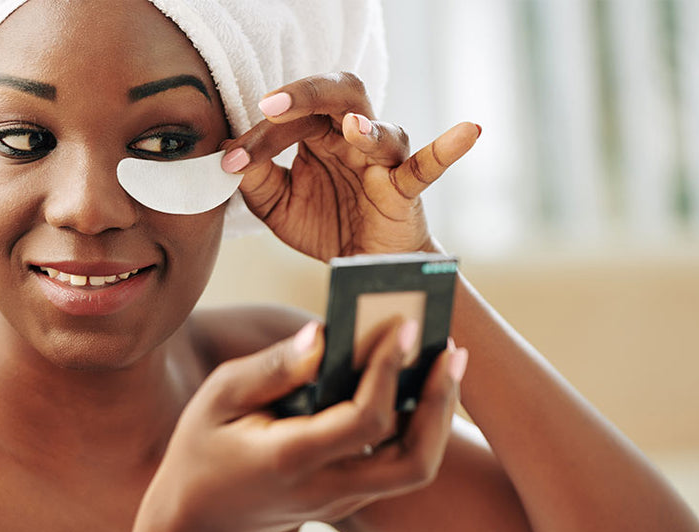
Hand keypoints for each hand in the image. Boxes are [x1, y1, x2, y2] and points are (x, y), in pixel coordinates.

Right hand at [131, 320, 467, 531]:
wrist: (197, 522)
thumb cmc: (202, 448)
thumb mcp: (219, 397)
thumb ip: (273, 368)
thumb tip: (323, 335)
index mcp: (291, 458)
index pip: (365, 420)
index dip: (390, 371)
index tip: (403, 327)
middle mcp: (326, 488)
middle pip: (414, 461)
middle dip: (441, 403)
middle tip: (451, 350)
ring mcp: (341, 501)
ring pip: (414, 469)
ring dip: (437, 415)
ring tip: (444, 363)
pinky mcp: (347, 500)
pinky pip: (396, 466)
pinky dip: (415, 426)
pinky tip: (415, 386)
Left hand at [221, 72, 479, 260]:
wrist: (362, 269)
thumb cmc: (324, 225)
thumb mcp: (278, 206)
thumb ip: (255, 179)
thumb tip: (227, 152)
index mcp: (319, 134)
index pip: (290, 118)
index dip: (260, 137)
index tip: (231, 161)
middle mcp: (353, 137)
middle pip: (338, 94)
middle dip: (305, 94)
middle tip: (271, 105)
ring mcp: (383, 161)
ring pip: (382, 130)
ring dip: (366, 128)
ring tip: (351, 128)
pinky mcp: (406, 189)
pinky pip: (429, 165)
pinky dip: (450, 147)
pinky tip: (470, 129)